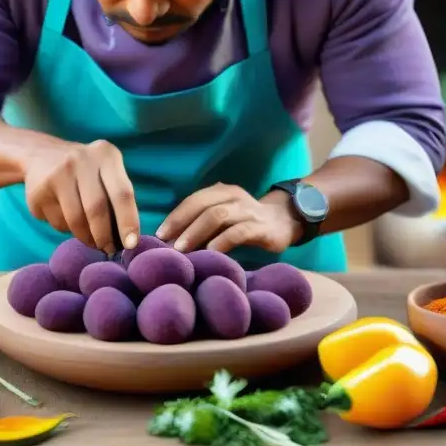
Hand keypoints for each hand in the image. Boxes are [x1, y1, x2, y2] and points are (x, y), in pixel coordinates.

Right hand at [22, 139, 139, 254]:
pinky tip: (65, 217)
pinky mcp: (39, 190)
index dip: (128, 221)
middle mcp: (82, 160)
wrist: (39, 153)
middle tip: (108, 249)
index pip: (122, 192)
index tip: (131, 245)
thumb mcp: (105, 171)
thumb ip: (117, 197)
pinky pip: (58, 221)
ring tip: (91, 240)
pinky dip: (65, 228)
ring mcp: (58, 173)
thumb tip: (127, 240)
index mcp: (106, 155)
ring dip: (86, 237)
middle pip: (97, 209)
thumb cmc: (85, 172)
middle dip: (104, 236)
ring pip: (76, 220)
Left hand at [156, 183, 299, 253]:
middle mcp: (234, 197)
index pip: (194, 200)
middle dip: (182, 223)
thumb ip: (203, 223)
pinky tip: (211, 253)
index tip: (159, 234)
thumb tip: (171, 241)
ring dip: (197, 232)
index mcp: (222, 192)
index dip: (176, 216)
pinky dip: (222, 241)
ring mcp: (249, 211)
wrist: (285, 221)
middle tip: (167, 243)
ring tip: (183, 249)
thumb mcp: (224, 217)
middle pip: (203, 206)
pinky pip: (239, 232)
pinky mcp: (262, 227)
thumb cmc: (245, 222)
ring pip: (218, 216)